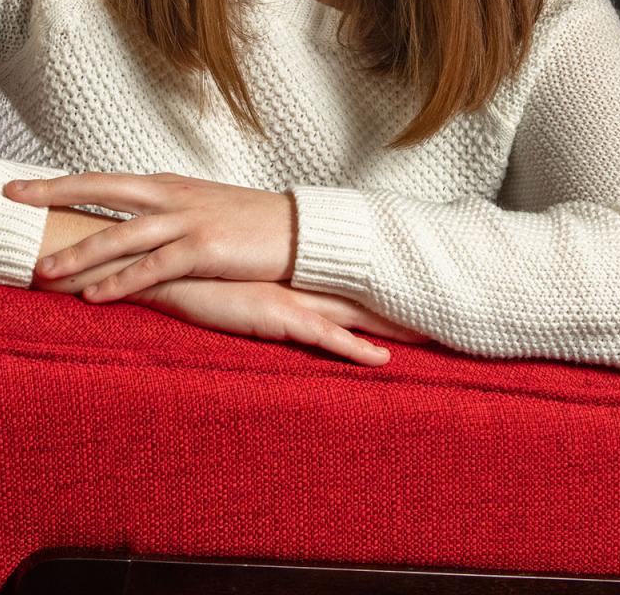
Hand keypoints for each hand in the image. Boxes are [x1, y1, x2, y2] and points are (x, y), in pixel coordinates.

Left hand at [5, 172, 295, 301]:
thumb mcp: (200, 210)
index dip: (59, 182)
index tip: (20, 186)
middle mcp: (171, 196)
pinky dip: (121, 282)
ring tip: (44, 270)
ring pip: (121, 235)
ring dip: (81, 254)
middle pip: (101, 189)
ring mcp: (187, 221)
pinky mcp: (204, 250)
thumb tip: (129, 226)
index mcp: (166, 185)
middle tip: (13, 201)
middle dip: (54, 194)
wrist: (299, 231)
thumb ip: (163, 214)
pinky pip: (153, 268)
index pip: (102, 180)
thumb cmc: (248, 225)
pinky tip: (95, 296)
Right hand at [121, 276, 431, 366]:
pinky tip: (382, 361)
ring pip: (359, 313)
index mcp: (297, 268)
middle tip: (455, 304)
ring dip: (397, 324)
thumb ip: (255, 273)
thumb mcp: (233, 271)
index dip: (391, 279)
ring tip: (439, 333)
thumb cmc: (192, 266)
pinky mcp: (277, 316)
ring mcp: (294, 297)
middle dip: (410, 300)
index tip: (427, 281)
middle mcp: (304, 279)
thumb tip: (270, 277)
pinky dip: (355, 350)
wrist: (164, 259)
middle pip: (370, 290)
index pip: (354, 273)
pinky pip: (324, 338)